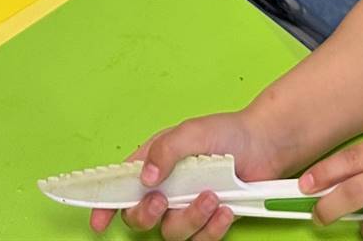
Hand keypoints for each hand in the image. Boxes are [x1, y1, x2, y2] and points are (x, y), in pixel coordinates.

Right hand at [90, 109, 286, 237]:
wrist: (264, 146)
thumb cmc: (226, 133)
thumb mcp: (190, 132)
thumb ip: (164, 151)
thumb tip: (144, 178)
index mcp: (152, 162)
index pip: (120, 185)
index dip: (105, 203)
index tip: (98, 220)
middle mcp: (165, 188)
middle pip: (139, 216)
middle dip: (147, 214)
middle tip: (163, 201)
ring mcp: (186, 206)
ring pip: (171, 232)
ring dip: (190, 218)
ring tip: (211, 197)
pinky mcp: (208, 222)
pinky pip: (200, 239)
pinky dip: (212, 227)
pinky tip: (225, 209)